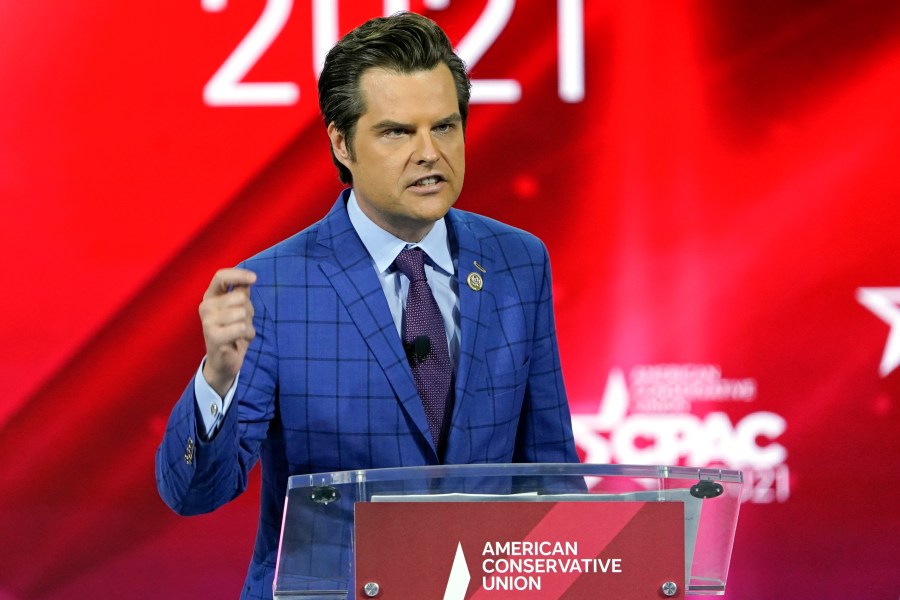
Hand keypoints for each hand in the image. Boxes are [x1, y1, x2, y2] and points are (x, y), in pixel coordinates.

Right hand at [199, 268, 256, 395]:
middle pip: (240, 297)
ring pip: (242, 313)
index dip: (238, 275)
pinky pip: (241, 328)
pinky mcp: (214, 337)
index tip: (254, 278)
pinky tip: (239, 341)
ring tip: (240, 332)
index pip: (220, 277)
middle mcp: (206, 307)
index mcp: (210, 297)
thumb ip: (241, 292)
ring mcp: (208, 322)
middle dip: (249, 310)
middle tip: (242, 322)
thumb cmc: (233, 331)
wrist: (224, 360)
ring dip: (249, 324)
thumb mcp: (238, 309)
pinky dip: (248, 335)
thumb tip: (248, 279)